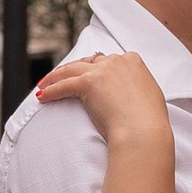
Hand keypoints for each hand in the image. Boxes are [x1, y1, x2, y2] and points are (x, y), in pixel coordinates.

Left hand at [33, 50, 172, 147]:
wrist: (143, 132)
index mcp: (133, 60)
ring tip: (44, 85)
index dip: (93, 68)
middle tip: (61, 77)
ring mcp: (102, 70)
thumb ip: (136, 86)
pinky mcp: (88, 82)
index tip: (85, 74)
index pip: (107, 60)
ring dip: (55, 77)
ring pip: (71, 70)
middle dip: (73, 70)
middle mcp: (117, 61)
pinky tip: (42, 96)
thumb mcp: (148, 95)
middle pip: (87, 62)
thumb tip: (127, 92)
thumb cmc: (149, 122)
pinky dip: (50, 90)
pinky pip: (63, 85)